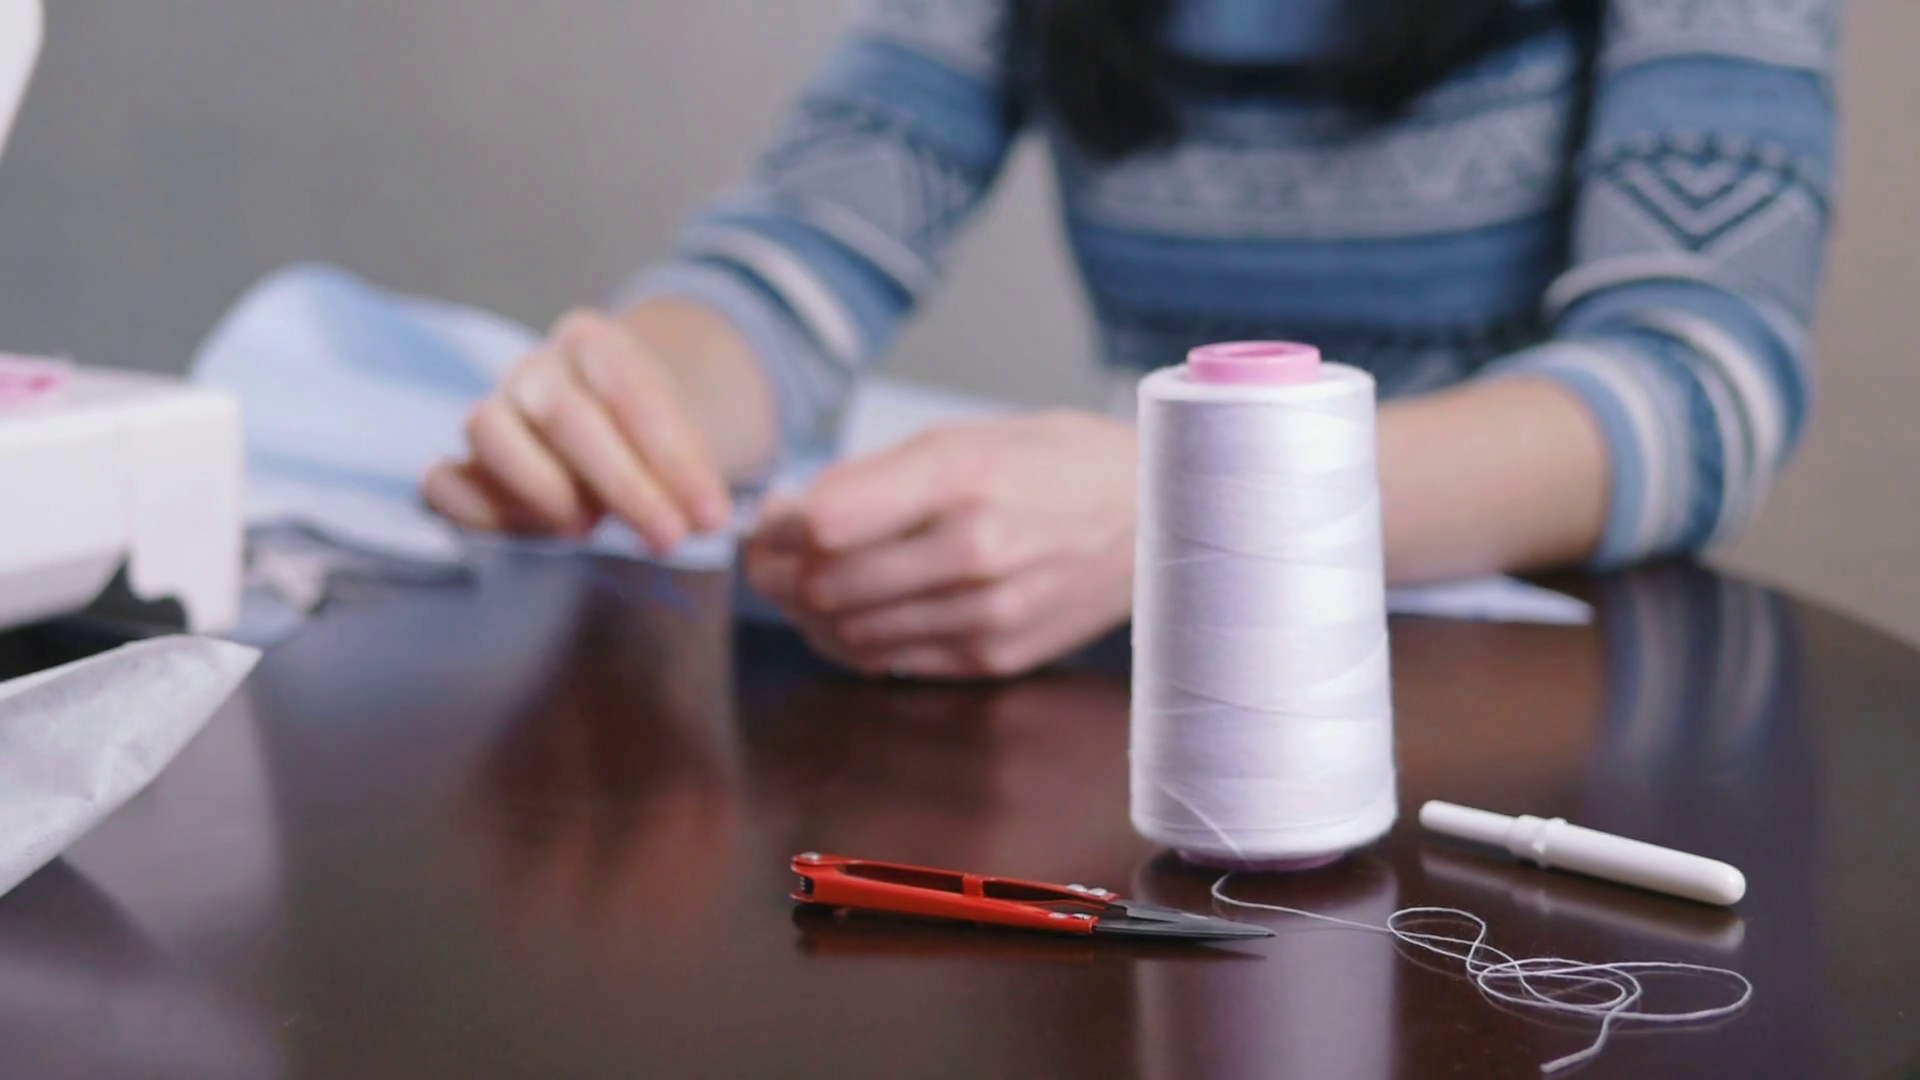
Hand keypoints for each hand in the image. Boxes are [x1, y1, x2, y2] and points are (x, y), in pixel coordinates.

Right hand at [422, 309, 731, 551]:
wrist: (612, 434)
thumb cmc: (650, 438)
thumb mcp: (683, 439)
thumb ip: (688, 471)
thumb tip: (703, 519)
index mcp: (595, 343)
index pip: (630, 389)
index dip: (674, 458)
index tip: (710, 514)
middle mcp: (535, 369)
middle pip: (564, 413)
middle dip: (623, 484)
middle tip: (668, 537)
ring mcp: (493, 411)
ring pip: (487, 430)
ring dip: (542, 487)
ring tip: (586, 528)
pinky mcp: (464, 463)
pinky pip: (441, 480)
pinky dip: (475, 507)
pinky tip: (529, 532)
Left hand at [743, 411, 1136, 678]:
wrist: (1155, 516)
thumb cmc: (1055, 464)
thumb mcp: (967, 437)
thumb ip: (877, 478)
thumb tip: (790, 517)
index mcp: (964, 477)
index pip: (826, 522)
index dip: (779, 527)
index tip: (772, 519)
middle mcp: (976, 549)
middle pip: (826, 584)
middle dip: (777, 574)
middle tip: (769, 559)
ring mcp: (988, 612)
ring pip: (848, 631)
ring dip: (807, 613)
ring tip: (803, 586)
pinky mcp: (995, 655)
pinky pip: (889, 662)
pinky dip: (850, 643)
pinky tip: (847, 617)